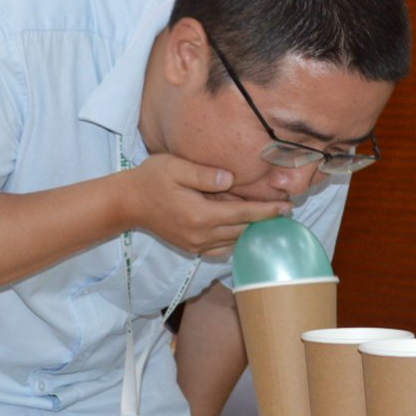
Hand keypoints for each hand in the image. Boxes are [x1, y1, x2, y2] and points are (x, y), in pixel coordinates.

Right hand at [120, 154, 288, 256]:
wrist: (127, 203)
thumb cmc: (151, 179)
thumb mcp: (174, 167)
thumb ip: (203, 174)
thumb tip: (229, 179)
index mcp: (200, 215)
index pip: (242, 215)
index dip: (267, 211)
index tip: (287, 206)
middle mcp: (201, 235)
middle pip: (242, 231)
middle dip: (264, 221)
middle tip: (285, 210)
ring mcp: (195, 244)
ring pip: (234, 242)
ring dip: (251, 232)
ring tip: (268, 219)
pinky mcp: (191, 247)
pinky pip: (221, 248)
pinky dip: (236, 240)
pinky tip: (243, 229)